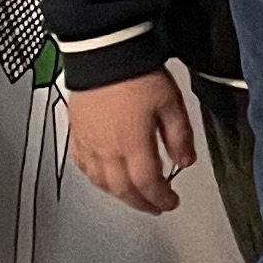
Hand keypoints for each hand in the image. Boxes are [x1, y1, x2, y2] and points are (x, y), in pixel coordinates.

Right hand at [66, 68, 193, 216]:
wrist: (104, 55)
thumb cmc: (137, 75)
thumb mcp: (171, 103)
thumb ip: (179, 136)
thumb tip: (186, 161)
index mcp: (132, 145)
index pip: (147, 184)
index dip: (160, 198)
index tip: (170, 203)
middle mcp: (107, 150)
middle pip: (123, 190)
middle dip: (141, 203)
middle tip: (154, 206)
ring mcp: (88, 145)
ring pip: (101, 183)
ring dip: (119, 194)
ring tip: (134, 195)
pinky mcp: (76, 136)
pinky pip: (84, 168)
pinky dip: (97, 179)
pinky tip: (104, 178)